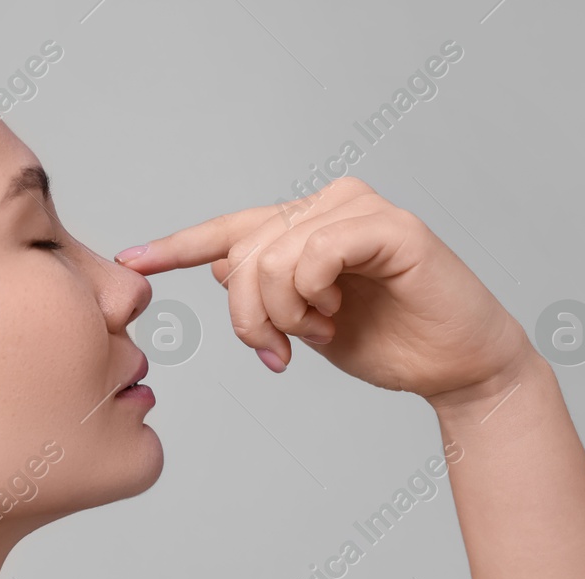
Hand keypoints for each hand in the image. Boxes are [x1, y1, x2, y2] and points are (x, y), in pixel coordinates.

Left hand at [115, 176, 536, 402]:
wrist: (454, 367)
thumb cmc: (386, 342)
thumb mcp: (304, 324)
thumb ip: (264, 293)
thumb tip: (225, 266)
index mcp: (303, 227)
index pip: (228, 231)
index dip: (177, 247)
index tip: (130, 262)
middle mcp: (329, 206)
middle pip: (241, 255)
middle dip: (248, 316)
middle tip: (281, 349)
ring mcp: (359, 210)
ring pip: (272, 257)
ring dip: (284, 313)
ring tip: (319, 330)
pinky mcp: (390, 227)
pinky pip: (315, 255)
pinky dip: (313, 295)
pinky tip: (337, 312)